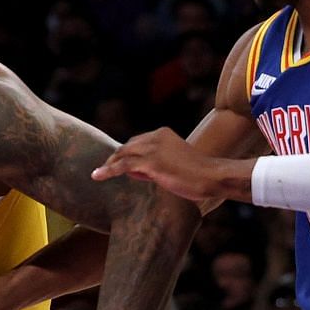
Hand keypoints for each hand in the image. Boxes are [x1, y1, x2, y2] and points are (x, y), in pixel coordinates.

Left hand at [90, 127, 235, 204]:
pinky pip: (123, 165)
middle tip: (103, 170)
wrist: (212, 176)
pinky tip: (97, 176)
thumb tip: (146, 172)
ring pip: (123, 154)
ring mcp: (153, 148)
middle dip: (115, 158)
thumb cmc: (200, 174)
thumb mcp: (178, 162)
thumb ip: (161, 163)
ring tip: (98, 174)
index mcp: (163, 134)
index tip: (119, 165)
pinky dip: (108, 170)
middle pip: (127, 146)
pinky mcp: (151, 162)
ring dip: (109, 164)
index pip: (137, 142)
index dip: (127, 154)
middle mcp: (156, 137)